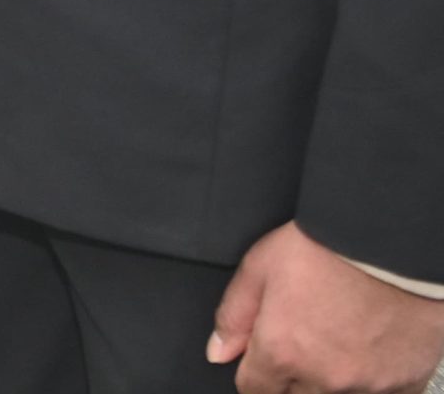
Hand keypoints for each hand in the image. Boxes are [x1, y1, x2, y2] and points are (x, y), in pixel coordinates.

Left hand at [211, 223, 443, 392]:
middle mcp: (323, 377)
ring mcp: (366, 384)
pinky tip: (369, 356)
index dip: (255, 374)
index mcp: (281, 351)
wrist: (392, 244)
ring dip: (331, 381)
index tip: (262, 364)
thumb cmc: (327, 248)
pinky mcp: (404, 382)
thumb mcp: (259, 268)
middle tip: (304, 343)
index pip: (253, 389)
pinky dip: (371, 384)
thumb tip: (218, 352)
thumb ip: (234, 315)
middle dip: (291, 378)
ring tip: (337, 342)